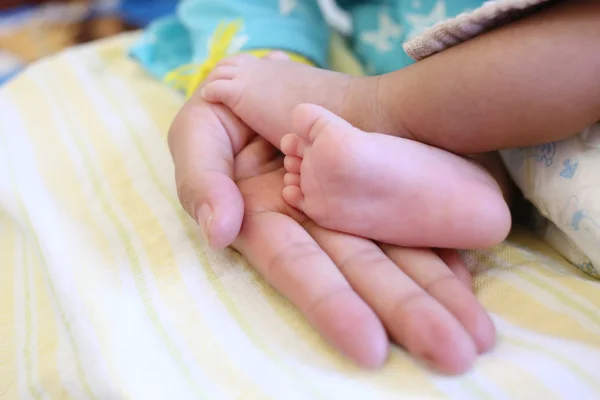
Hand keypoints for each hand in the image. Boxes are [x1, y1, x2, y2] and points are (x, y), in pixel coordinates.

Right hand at [168, 94, 495, 373]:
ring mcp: (354, 209)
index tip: (369, 345)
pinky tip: (471, 280)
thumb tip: (220, 229)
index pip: (300, 268)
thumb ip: (202, 177)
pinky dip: (444, 250)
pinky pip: (414, 221)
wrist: (275, 87)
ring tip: (476, 334)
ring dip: (436, 291)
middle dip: (406, 311)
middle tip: (453, 352)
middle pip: (363, 271)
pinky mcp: (381, 189)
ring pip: (397, 252)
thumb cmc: (230, 110)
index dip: (331, 304)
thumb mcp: (199, 132)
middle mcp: (317, 225)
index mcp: (267, 221)